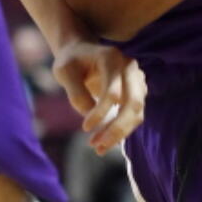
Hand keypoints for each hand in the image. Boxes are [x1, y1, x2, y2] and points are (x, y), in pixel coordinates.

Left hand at [52, 40, 146, 154]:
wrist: (81, 52)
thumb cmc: (71, 61)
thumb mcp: (64, 73)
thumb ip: (77, 93)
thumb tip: (89, 116)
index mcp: (112, 58)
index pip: (113, 91)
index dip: (100, 113)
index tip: (85, 128)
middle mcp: (129, 68)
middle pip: (133, 103)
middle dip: (117, 128)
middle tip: (97, 146)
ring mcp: (137, 80)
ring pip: (137, 112)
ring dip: (120, 133)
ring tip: (99, 148)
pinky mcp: (137, 92)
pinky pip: (134, 116)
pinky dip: (122, 131)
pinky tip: (105, 142)